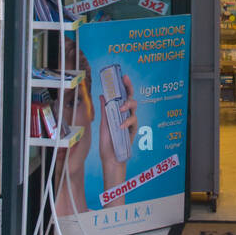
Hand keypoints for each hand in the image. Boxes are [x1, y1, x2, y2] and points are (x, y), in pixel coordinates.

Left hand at [99, 74, 137, 189]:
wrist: (111, 158)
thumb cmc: (108, 142)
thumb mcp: (103, 124)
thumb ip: (105, 110)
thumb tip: (102, 95)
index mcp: (118, 112)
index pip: (123, 96)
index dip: (125, 86)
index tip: (124, 76)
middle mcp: (126, 115)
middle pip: (131, 98)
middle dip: (129, 89)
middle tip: (125, 83)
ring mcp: (130, 122)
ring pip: (134, 108)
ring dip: (127, 105)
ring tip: (121, 108)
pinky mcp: (133, 130)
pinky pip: (133, 122)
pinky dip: (126, 122)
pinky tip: (120, 125)